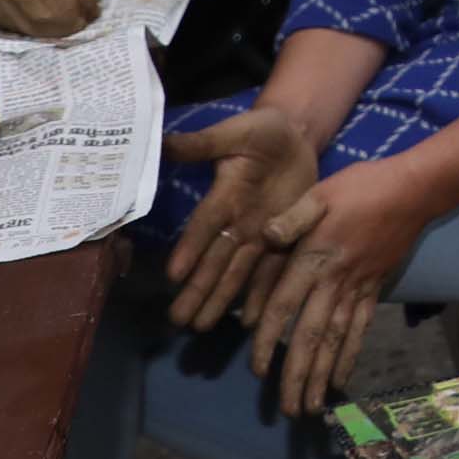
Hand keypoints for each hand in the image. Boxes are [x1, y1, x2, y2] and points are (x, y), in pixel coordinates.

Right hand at [164, 106, 322, 329]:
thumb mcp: (234, 132)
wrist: (296, 135)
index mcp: (225, 195)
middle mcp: (237, 221)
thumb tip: (162, 140)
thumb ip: (203, 143)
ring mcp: (259, 233)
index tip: (173, 275)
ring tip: (201, 327)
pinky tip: (252, 321)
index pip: (204, 226)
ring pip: (237, 272)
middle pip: (215, 260)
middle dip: (198, 289)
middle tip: (179, 320)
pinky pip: (271, 270)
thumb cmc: (261, 130)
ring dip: (220, 299)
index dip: (190, 249)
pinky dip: (261, 294)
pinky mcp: (283, 237)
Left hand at [239, 153, 431, 413]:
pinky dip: (349, 357)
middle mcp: (335, 282)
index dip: (269, 341)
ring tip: (311, 407)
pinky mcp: (374, 289)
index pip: (286, 307)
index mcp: (316, 258)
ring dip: (323, 376)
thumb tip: (265, 236)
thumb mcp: (321, 191)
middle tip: (288, 410)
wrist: (414, 191)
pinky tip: (340, 379)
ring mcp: (358, 289)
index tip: (258, 370)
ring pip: (336, 340)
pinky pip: (359, 330)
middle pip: (312, 336)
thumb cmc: (362, 186)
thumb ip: (292, 216)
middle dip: (298, 375)